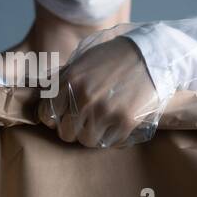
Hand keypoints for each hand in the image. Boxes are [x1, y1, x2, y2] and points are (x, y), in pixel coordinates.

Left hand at [38, 35, 162, 147]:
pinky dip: (114, 137)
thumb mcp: (82, 61)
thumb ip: (63, 78)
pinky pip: (112, 142)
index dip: (57, 119)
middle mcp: (84, 97)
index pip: (47, 116)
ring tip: (103, 125)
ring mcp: (105, 110)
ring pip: (88, 141)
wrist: (149, 54)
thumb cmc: (114, 57)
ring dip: (94, 135)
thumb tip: (47, 94)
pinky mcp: (127, 120)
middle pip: (66, 133)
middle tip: (87, 122)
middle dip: (75, 129)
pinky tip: (119, 125)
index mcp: (69, 81)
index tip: (68, 117)